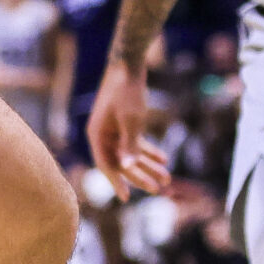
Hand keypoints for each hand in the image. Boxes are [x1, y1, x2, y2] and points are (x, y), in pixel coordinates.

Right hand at [87, 61, 167, 199]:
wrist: (128, 65)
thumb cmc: (127, 91)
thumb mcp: (131, 120)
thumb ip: (130, 144)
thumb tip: (127, 167)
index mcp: (97, 135)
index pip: (105, 165)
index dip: (116, 182)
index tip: (126, 198)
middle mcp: (102, 134)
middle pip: (121, 162)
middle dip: (141, 176)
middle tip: (159, 189)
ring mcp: (112, 129)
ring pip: (130, 154)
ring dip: (148, 166)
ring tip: (167, 178)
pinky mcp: (123, 123)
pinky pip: (135, 142)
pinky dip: (149, 151)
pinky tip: (164, 159)